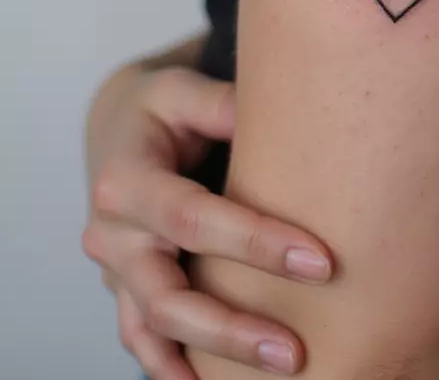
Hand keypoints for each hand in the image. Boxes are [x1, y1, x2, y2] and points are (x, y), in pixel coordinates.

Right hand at [81, 65, 332, 378]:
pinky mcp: (125, 293)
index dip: (255, 243)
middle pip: (169, 294)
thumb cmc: (161, 108)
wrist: (116, 130)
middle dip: (234, 326)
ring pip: (158, 328)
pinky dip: (174, 368)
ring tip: (283, 367)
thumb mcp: (182, 90)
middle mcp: (112, 233)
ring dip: (216, 354)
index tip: (321, 262)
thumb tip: (293, 115)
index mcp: (126, 179)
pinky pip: (143, 341)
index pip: (193, 220)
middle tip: (297, 350)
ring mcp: (114, 270)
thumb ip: (224, 105)